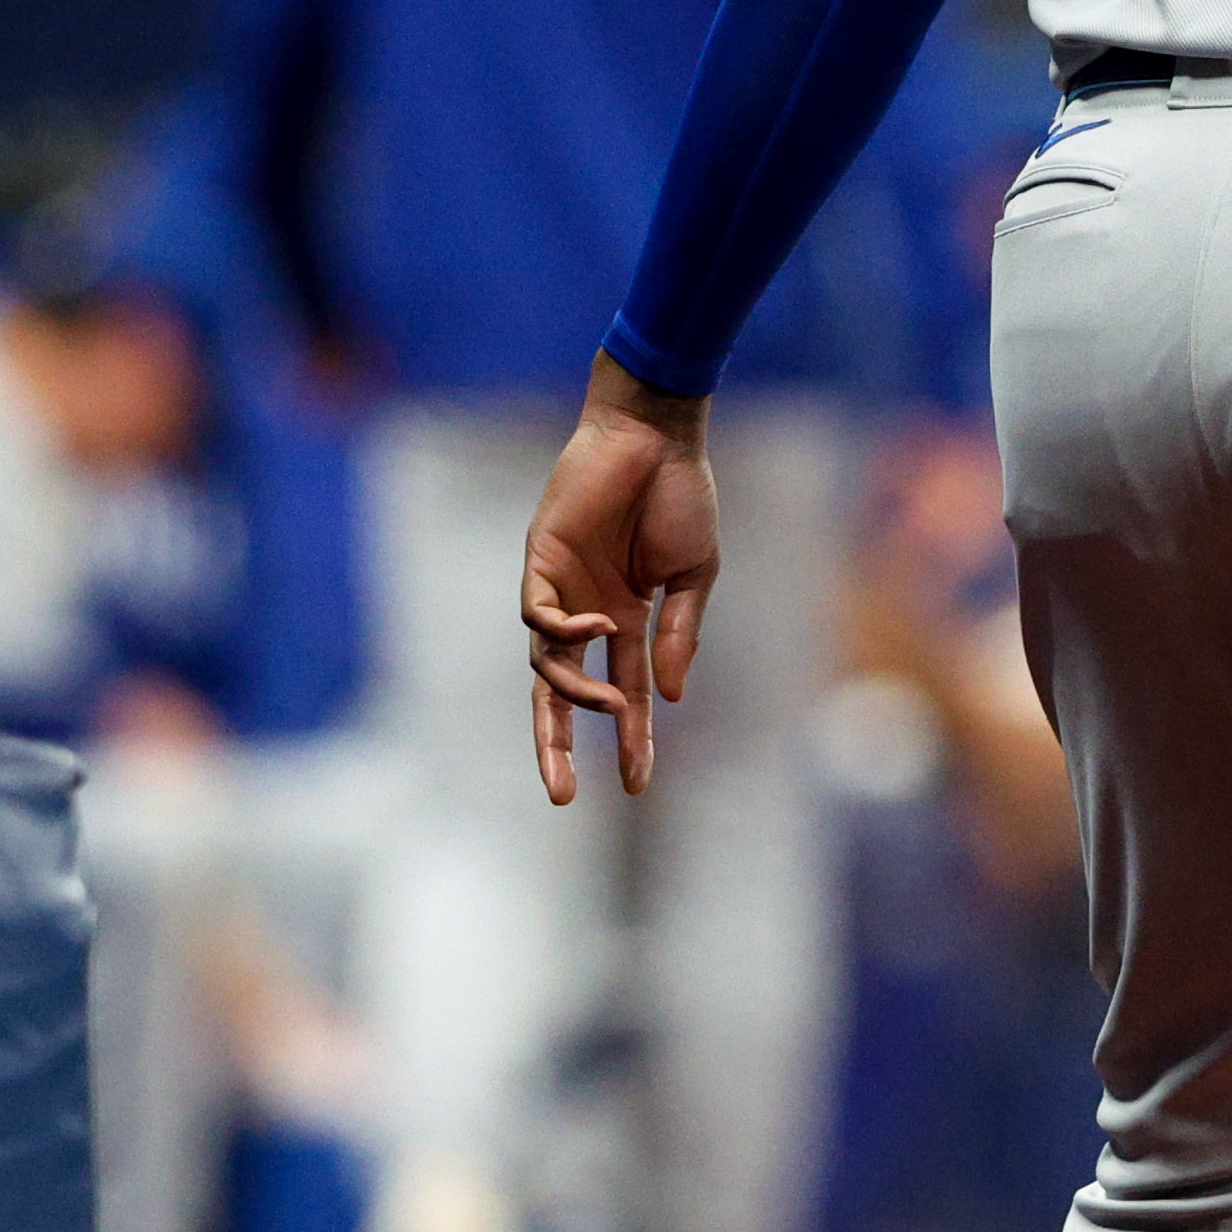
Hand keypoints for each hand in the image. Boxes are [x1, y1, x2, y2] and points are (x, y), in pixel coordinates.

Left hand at [519, 354, 719, 801]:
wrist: (655, 435)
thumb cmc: (681, 494)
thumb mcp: (693, 574)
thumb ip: (678, 635)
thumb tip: (666, 698)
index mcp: (628, 618)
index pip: (624, 693)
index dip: (631, 740)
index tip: (638, 786)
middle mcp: (589, 612)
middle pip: (563, 694)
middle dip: (559, 745)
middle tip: (563, 797)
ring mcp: (562, 589)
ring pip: (548, 665)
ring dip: (575, 693)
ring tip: (610, 703)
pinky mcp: (541, 561)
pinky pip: (539, 615)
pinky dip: (562, 633)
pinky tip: (596, 629)